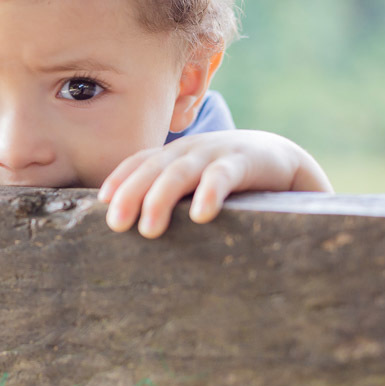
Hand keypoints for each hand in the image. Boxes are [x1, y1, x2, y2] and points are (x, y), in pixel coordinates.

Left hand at [96, 130, 332, 238]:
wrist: (282, 160)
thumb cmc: (230, 180)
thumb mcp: (195, 184)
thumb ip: (170, 198)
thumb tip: (137, 235)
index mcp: (175, 155)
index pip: (140, 162)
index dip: (120, 179)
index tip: (101, 203)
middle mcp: (190, 150)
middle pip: (153, 168)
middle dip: (131, 193)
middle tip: (115, 224)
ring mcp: (216, 152)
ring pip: (181, 172)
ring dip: (161, 198)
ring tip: (149, 229)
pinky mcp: (245, 161)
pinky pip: (223, 176)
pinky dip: (210, 192)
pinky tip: (201, 214)